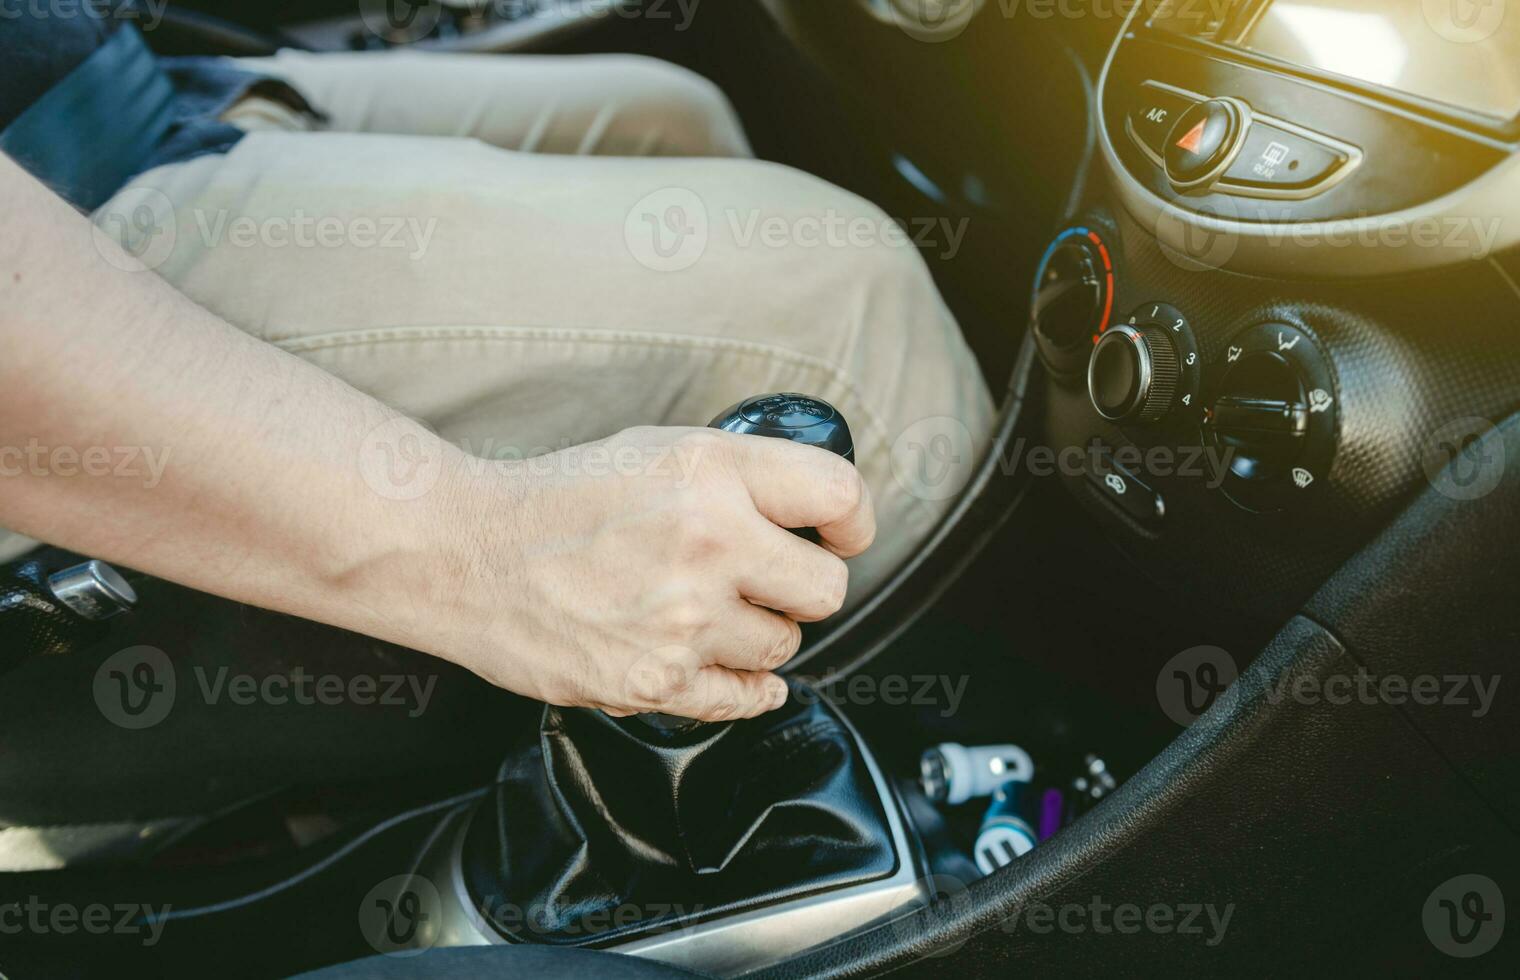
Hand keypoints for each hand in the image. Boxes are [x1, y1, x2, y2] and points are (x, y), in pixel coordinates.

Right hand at [419, 427, 874, 720]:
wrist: (467, 553)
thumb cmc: (558, 498)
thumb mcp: (659, 448)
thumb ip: (740, 475)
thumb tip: (812, 512)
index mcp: (712, 473)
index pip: (841, 498)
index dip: (851, 520)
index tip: (839, 534)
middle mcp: (709, 544)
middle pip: (827, 588)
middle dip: (802, 584)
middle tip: (766, 578)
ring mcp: (684, 620)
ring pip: (785, 646)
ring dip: (760, 633)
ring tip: (709, 611)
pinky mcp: (656, 681)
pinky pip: (745, 698)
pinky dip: (747, 687)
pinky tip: (729, 665)